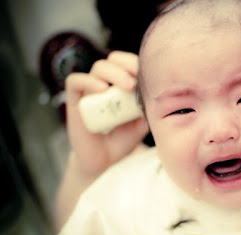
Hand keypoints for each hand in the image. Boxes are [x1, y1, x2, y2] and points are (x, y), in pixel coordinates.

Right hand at [66, 51, 148, 177]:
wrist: (105, 160)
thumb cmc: (124, 138)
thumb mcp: (142, 121)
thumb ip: (149, 105)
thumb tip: (157, 90)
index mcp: (122, 84)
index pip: (128, 62)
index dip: (136, 63)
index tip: (147, 74)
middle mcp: (106, 83)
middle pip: (114, 60)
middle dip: (127, 65)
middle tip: (136, 82)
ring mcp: (90, 90)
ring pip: (98, 67)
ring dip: (114, 73)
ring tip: (127, 87)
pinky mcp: (75, 100)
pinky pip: (76, 81)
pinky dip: (88, 81)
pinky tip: (102, 89)